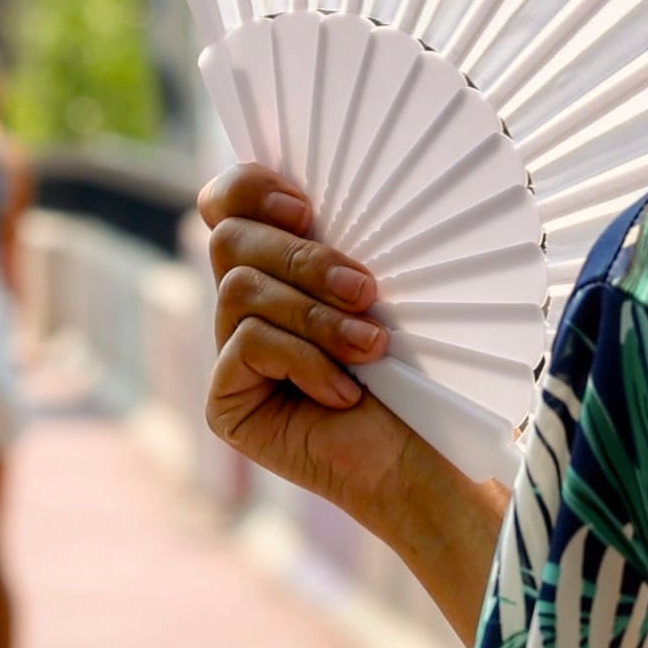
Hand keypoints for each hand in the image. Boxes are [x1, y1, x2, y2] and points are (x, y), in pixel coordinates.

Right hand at [199, 163, 420, 500]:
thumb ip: (341, 247)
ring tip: (371, 347)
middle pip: (229, 238)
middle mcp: (244, 306)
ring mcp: (229, 353)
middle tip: (365, 290)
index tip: (308, 208)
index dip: (250, 188)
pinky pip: (248, 345)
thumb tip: (318, 199)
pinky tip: (345, 390)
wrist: (422, 458)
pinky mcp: (226, 401)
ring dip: (315, 315)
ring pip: (240, 290)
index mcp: (277, 266)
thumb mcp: (381, 294)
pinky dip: (306, 361)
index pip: (225, 202)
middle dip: (303, 259)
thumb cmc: (415, 373)